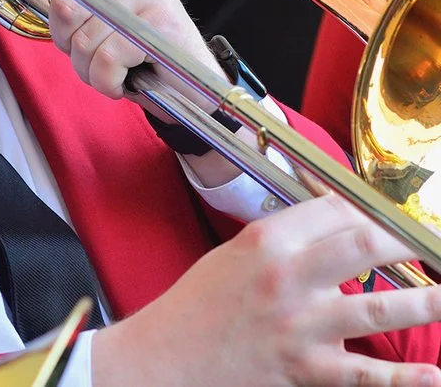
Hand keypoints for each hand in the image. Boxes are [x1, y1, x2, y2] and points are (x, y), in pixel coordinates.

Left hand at [0, 0, 220, 98]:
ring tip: (117, 65)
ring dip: (91, 68)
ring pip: (82, 38)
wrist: (188, 82)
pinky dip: (110, 81)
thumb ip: (67, 3)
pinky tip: (130, 75)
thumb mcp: (94, 19)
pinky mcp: (159, 18)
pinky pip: (105, 59)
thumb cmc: (134, 48)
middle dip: (70, 43)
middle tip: (98, 50)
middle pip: (63, 4)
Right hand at [92, 195, 440, 386]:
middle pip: (365, 245)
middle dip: (405, 242)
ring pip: (378, 307)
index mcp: (265, 241)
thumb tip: (330, 232)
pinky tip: (434, 376)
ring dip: (425, 303)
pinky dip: (405, 379)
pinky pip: (365, 374)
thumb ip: (280, 242)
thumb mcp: (231, 255)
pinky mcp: (304, 369)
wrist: (166, 356)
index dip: (368, 211)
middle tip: (426, 244)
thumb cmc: (196, 305)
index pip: (333, 211)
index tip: (384, 219)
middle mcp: (286, 277)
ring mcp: (299, 325)